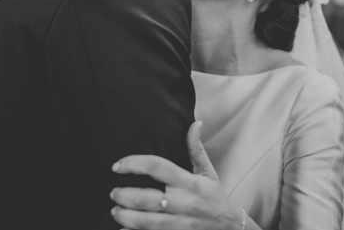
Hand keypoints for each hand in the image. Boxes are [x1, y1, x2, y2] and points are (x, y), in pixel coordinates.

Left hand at [110, 121, 244, 229]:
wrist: (230, 229)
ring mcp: (177, 223)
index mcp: (188, 183)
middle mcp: (181, 203)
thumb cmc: (216, 199)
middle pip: (144, 198)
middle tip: (114, 192)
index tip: (118, 166)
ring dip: (123, 216)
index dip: (133, 163)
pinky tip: (124, 229)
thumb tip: (195, 124)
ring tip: (116, 210)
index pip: (156, 166)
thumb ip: (196, 149)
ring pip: (143, 221)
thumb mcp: (208, 172)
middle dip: (123, 195)